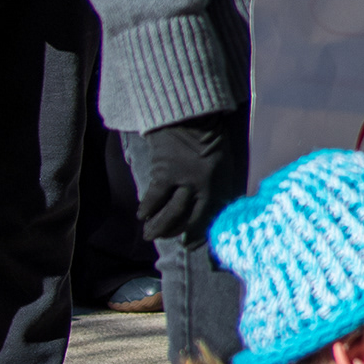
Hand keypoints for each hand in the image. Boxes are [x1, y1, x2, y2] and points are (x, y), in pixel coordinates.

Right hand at [134, 115, 241, 244]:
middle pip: (186, 218)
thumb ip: (218, 185)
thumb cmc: (210, 141)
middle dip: (172, 232)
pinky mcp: (164, 173)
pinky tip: (141, 215)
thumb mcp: (223, 164)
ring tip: (148, 233)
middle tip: (161, 239)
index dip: (198, 234)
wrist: (192, 119)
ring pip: (168, 212)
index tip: (190, 245)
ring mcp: (183, 181)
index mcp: (219, 185)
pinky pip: (153, 198)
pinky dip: (146, 208)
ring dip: (157, 225)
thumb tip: (215, 206)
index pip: (208, 217)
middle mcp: (203, 187)